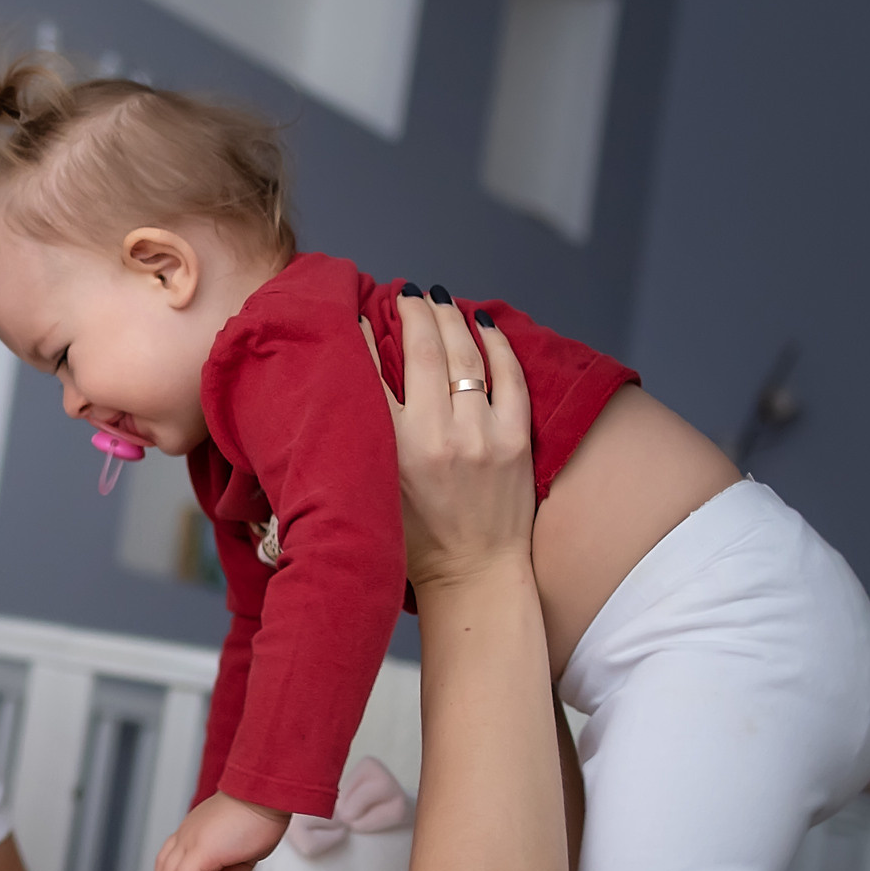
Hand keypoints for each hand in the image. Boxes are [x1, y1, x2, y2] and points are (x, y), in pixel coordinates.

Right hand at [368, 293, 534, 593]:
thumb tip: (354, 386)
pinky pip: (510, 377)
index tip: (360, 315)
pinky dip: (496, 344)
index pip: (372, 373)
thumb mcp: (372, 490)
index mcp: (393, 451)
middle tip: (406, 294)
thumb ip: (365, 440)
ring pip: (465, 357)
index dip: (365, 335)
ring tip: (438, 299)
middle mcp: (437, 438)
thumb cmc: (414, 541)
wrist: (474, 575)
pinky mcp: (515, 441)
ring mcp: (482, 437)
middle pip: (423, 352)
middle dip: (413, 313)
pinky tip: (483, 323)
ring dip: (450, 319)